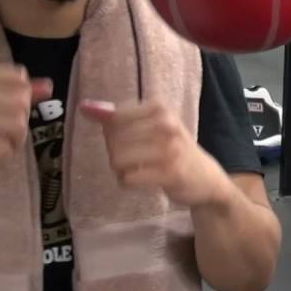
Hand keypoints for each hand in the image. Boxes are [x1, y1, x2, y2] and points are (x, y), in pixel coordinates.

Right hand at [0, 64, 51, 200]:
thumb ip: (11, 92)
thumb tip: (49, 85)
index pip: (18, 76)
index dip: (22, 97)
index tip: (3, 110)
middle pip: (22, 100)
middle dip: (20, 121)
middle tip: (1, 132)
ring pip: (18, 124)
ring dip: (15, 139)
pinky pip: (5, 148)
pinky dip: (3, 154)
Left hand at [79, 99, 230, 208]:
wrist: (206, 178)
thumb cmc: (172, 148)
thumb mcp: (150, 125)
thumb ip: (118, 116)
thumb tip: (85, 107)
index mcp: (159, 107)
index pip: (114, 117)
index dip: (111, 132)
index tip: (126, 138)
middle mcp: (166, 124)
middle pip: (113, 139)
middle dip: (115, 152)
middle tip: (133, 157)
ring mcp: (170, 149)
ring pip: (118, 160)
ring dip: (120, 169)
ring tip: (135, 169)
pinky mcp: (170, 174)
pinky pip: (128, 179)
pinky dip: (127, 182)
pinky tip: (140, 180)